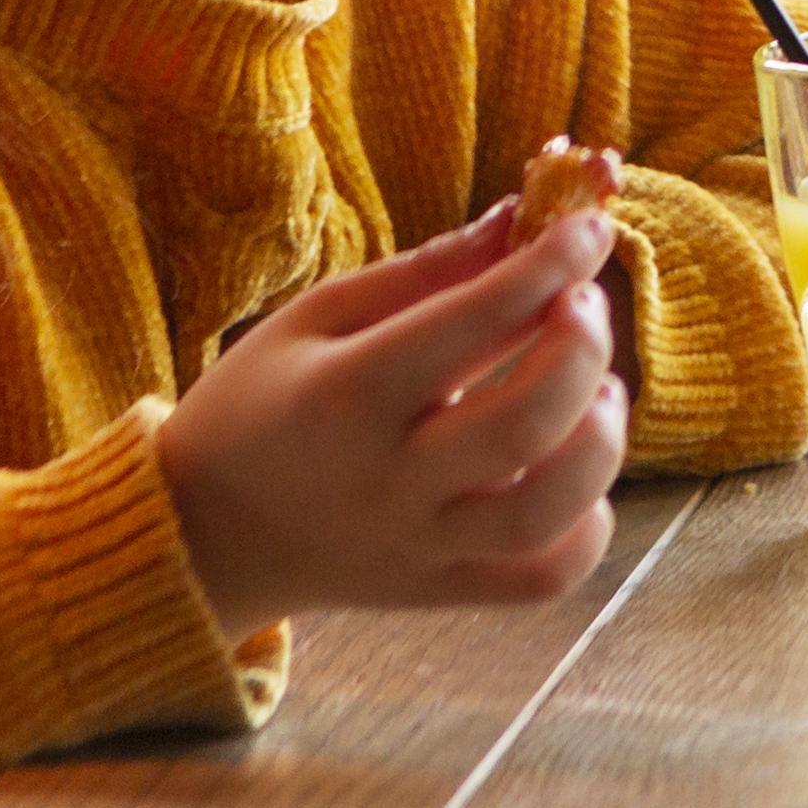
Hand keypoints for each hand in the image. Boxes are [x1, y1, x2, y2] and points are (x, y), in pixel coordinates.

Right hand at [158, 196, 626, 637]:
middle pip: (522, 427)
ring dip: (601, 442)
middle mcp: (387, 480)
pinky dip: (586, 526)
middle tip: (586, 304)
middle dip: (582, 350)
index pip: (471, 322)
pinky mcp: (439, 591)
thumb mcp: (317, 317)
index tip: (589, 227)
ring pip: (544, 515)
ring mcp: (418, 547)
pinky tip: (575, 469)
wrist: (204, 534)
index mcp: (347, 395)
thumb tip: (524, 216)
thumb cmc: (261, 404)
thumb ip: (427, 271)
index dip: (548, 265)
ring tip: (603, 390)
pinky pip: (541, 579)